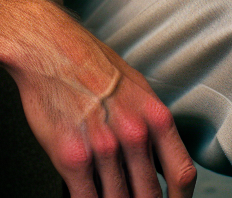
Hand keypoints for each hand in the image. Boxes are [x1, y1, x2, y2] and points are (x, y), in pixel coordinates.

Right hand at [6, 0, 195, 197]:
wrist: (49, 48)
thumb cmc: (89, 63)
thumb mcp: (136, 87)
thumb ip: (152, 126)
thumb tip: (162, 161)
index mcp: (154, 116)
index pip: (182, 175)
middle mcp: (134, 133)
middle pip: (150, 195)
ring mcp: (104, 147)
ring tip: (108, 194)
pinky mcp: (72, 157)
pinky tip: (88, 197)